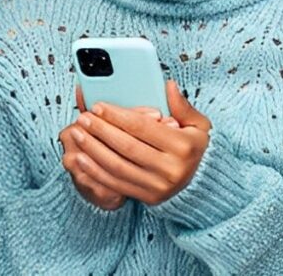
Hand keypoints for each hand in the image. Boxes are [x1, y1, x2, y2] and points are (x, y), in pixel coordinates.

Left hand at [69, 79, 212, 205]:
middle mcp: (170, 168)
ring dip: (93, 150)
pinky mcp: (148, 197)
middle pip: (127, 146)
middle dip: (100, 131)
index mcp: (183, 146)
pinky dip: (95, 171)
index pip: (143, 128)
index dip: (118, 116)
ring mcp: (158, 186)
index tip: (98, 105)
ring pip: (117, 166)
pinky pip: (115, 184)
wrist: (205, 183)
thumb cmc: (196, 148)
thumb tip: (167, 85)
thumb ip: (182, 105)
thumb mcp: (199, 124)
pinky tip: (82, 158)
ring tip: (77, 134)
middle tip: (83, 117)